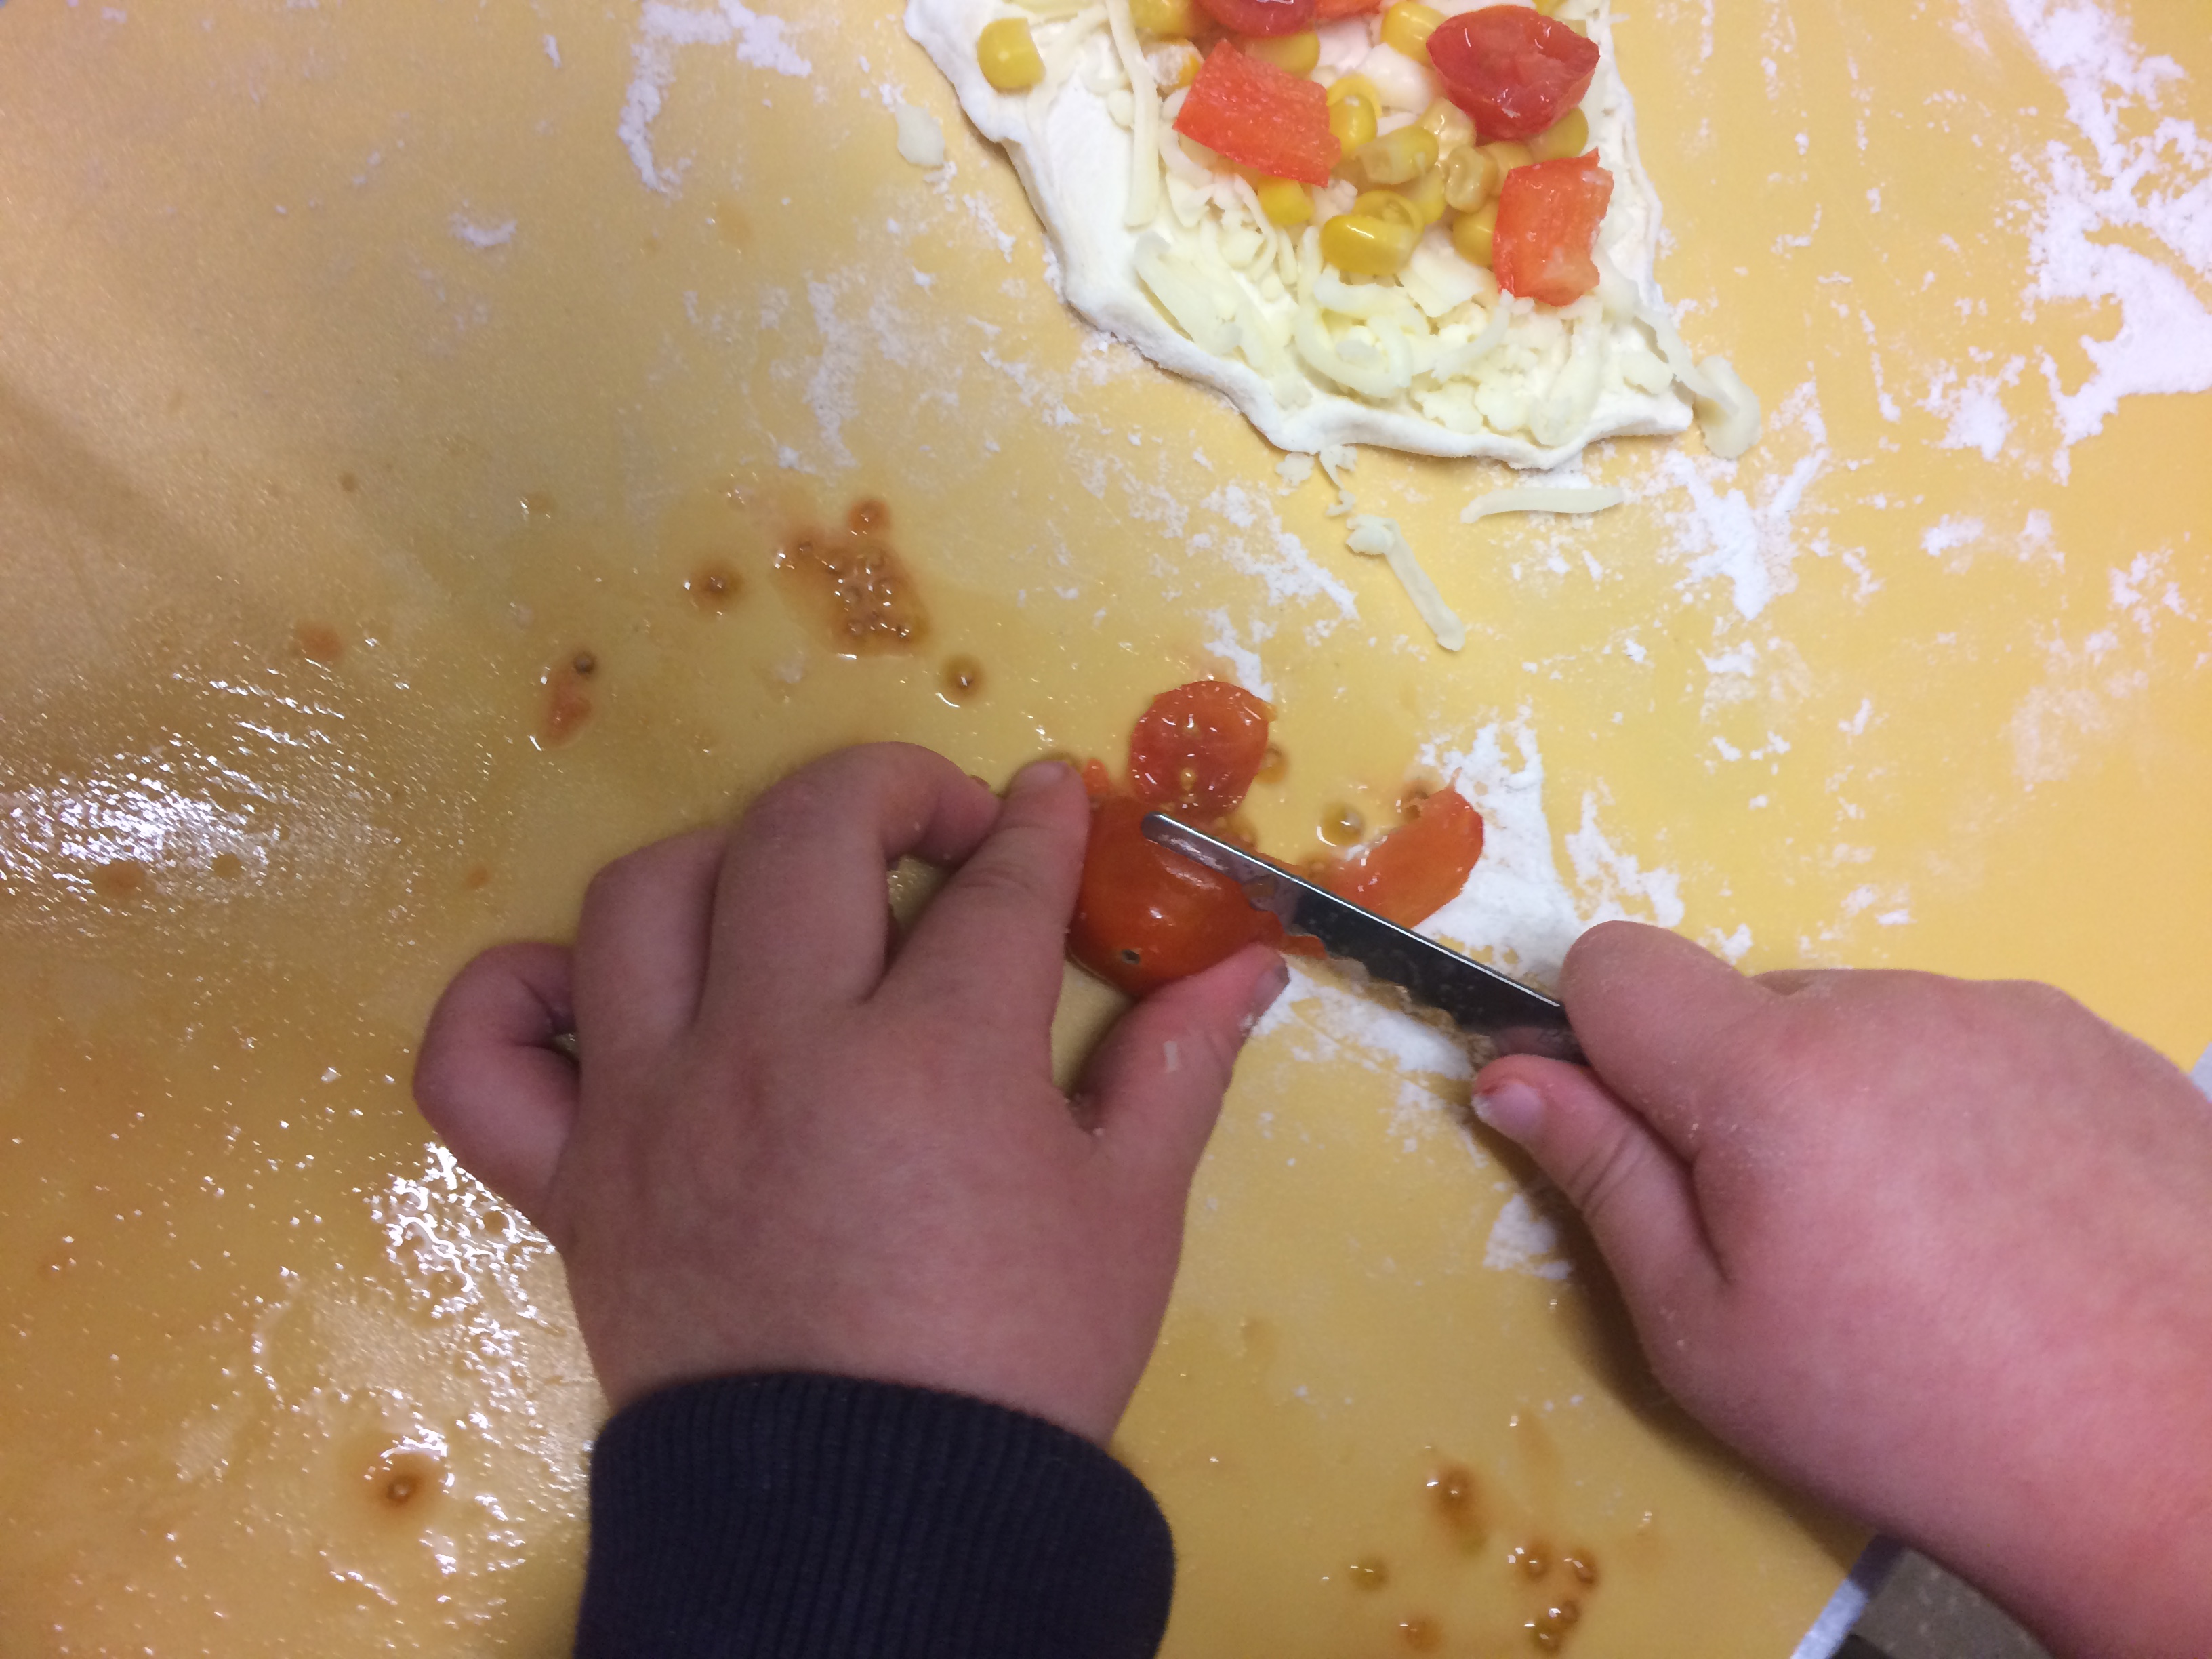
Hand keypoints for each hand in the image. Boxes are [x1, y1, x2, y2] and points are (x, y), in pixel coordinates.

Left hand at [413, 744, 1284, 1442]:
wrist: (870, 1529)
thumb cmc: (1015, 1365)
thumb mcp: (1128, 1216)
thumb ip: (1177, 1068)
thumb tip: (1248, 968)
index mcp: (933, 1056)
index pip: (994, 883)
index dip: (1037, 825)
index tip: (1048, 802)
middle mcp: (775, 1048)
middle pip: (806, 831)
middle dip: (889, 789)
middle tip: (939, 829)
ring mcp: (651, 1107)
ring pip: (641, 897)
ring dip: (723, 859)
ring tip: (783, 897)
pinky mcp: (568, 1179)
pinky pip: (479, 1052)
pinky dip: (512, 995)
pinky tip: (593, 997)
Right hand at [1473, 922, 2211, 1658]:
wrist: (2187, 1463)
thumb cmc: (1918, 1418)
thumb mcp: (1706, 1334)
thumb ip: (1601, 1180)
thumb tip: (1510, 1076)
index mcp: (1774, 1074)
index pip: (1613, 966)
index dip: (1593, 1041)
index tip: (1628, 1131)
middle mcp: (1892, 1008)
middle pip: (1744, 1003)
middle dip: (1731, 1091)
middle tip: (1792, 1232)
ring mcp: (2007, 1013)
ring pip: (1858, 1024)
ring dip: (1845, 1097)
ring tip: (1913, 1239)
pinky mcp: (2097, 1039)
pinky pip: (1964, 1041)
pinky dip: (1948, 1107)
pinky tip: (2000, 1221)